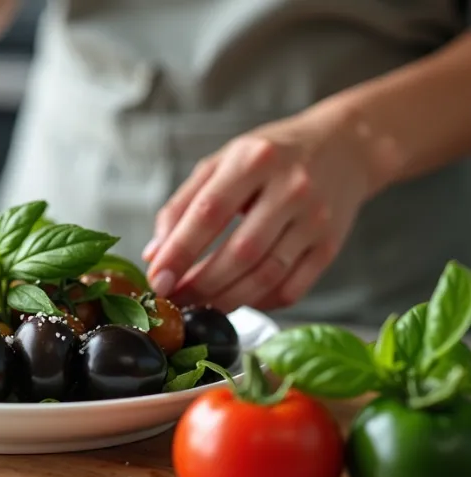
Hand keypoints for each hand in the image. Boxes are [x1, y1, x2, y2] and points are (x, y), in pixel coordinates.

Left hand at [142, 107, 400, 312]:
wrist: (345, 147)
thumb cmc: (271, 156)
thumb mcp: (222, 162)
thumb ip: (183, 205)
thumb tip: (154, 254)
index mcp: (254, 160)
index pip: (209, 213)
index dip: (179, 251)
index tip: (157, 279)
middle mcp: (290, 188)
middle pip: (240, 252)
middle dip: (201, 284)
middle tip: (174, 299)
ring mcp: (315, 219)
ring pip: (267, 275)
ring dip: (227, 300)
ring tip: (199, 306)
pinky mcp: (331, 246)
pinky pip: (293, 288)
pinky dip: (260, 303)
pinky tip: (238, 301)